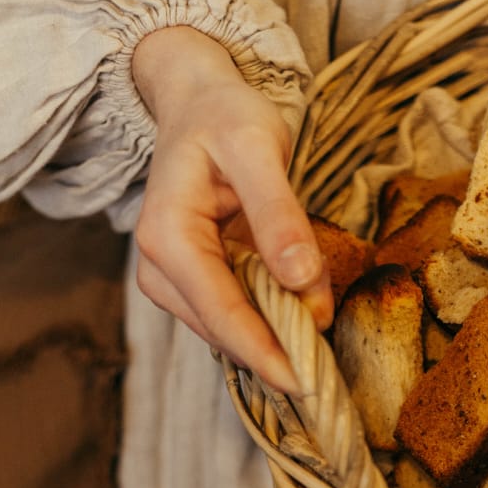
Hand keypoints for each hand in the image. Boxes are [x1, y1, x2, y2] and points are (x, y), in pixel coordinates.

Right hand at [132, 26, 332, 393]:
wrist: (198, 103)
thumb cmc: (225, 116)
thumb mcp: (258, 147)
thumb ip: (279, 214)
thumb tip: (301, 280)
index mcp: (168, 237)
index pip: (222, 312)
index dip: (265, 352)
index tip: (306, 384)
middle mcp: (159, 266)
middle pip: (223, 330)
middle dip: (275, 352)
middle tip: (328, 375)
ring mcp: (170, 279)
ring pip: (228, 329)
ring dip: (274, 338)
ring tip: (321, 342)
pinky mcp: (190, 282)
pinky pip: (233, 314)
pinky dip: (268, 320)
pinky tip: (300, 318)